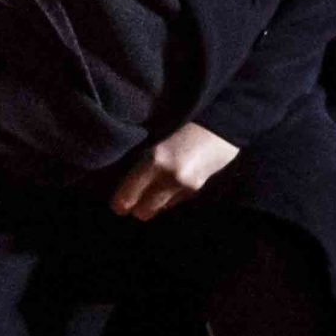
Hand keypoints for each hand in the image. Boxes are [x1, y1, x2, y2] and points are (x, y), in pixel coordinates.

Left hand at [110, 120, 240, 221]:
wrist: (220, 126)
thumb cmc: (182, 123)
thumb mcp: (154, 138)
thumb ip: (140, 160)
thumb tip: (122, 180)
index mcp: (154, 160)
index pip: (128, 196)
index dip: (119, 203)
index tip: (115, 204)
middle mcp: (169, 178)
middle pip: (143, 212)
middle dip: (136, 207)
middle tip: (130, 198)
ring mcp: (186, 186)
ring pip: (160, 209)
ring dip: (153, 204)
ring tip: (150, 188)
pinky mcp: (198, 190)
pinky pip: (175, 201)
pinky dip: (169, 197)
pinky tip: (169, 182)